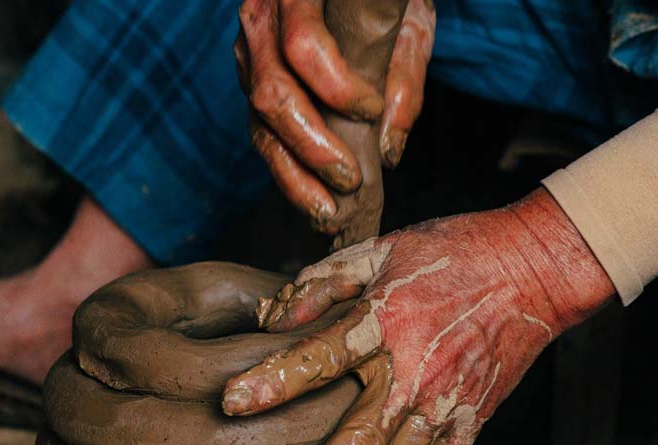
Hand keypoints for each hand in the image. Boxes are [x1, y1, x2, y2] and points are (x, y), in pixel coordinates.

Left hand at [221, 189, 614, 444]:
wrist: (536, 268)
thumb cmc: (449, 252)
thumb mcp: (379, 250)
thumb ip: (319, 283)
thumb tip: (266, 317)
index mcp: (382, 323)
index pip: (320, 356)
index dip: (276, 379)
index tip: (231, 404)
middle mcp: (411, 375)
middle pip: (358, 440)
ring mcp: (442, 408)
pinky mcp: (468, 427)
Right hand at [235, 0, 435, 230]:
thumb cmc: (382, 2)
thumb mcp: (406, 24)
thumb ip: (403, 77)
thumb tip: (388, 151)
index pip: (301, 45)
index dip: (335, 85)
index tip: (371, 109)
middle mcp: (259, 24)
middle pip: (272, 93)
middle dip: (313, 146)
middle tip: (350, 181)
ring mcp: (250, 59)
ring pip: (260, 125)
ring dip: (295, 175)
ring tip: (327, 211)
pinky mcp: (252, 90)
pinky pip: (263, 138)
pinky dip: (289, 175)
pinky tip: (314, 201)